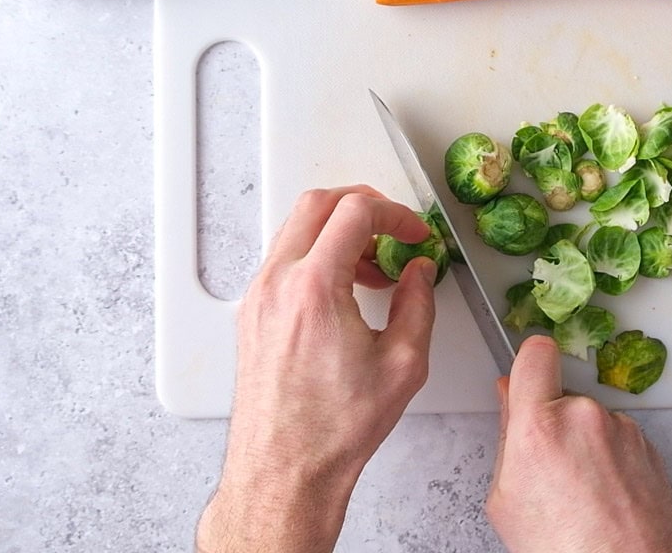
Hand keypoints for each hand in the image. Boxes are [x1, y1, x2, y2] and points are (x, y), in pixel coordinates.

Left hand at [196, 185, 437, 552]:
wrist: (284, 469)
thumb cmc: (334, 429)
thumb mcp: (403, 364)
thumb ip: (418, 304)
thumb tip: (419, 272)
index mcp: (313, 288)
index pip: (354, 210)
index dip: (395, 213)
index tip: (414, 233)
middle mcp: (277, 283)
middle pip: (317, 203)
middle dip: (363, 205)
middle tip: (394, 229)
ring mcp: (258, 296)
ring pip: (297, 228)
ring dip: (339, 232)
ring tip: (374, 269)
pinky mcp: (252, 313)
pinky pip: (284, 259)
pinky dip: (317, 256)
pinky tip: (345, 291)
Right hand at [486, 335, 671, 552]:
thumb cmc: (567, 551)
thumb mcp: (507, 502)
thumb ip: (506, 438)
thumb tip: (508, 399)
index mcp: (541, 426)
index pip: (534, 354)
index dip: (527, 361)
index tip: (525, 373)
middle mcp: (586, 418)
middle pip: (561, 397)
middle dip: (553, 423)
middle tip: (548, 470)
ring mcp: (623, 430)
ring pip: (591, 421)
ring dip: (585, 445)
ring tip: (581, 494)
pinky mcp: (648, 445)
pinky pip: (618, 440)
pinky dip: (611, 461)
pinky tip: (604, 497)